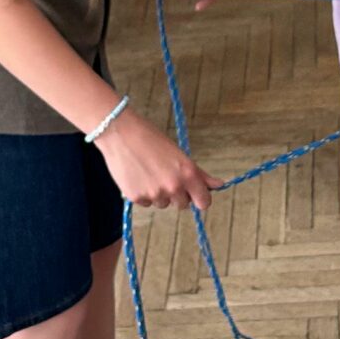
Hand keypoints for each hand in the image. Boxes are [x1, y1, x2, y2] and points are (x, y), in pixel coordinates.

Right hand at [96, 107, 214, 210]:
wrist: (120, 133)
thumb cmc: (151, 139)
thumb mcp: (180, 155)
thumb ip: (200, 174)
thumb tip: (219, 185)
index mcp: (188, 174)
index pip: (204, 203)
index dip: (199, 198)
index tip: (194, 194)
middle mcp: (173, 187)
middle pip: (182, 205)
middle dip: (177, 194)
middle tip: (166, 176)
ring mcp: (154, 194)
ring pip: (162, 204)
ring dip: (159, 194)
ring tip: (149, 172)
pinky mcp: (136, 198)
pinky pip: (146, 203)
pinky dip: (143, 193)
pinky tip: (137, 175)